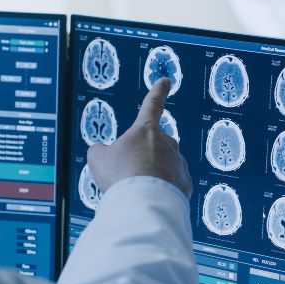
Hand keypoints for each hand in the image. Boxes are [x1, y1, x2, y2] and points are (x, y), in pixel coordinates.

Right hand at [87, 78, 192, 197]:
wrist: (143, 202)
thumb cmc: (120, 175)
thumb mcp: (98, 158)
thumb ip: (100, 151)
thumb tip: (103, 153)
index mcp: (146, 130)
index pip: (152, 105)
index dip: (158, 92)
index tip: (166, 81)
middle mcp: (167, 143)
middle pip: (153, 147)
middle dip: (142, 159)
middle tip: (127, 176)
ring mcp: (179, 163)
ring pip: (163, 167)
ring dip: (151, 177)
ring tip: (137, 191)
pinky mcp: (185, 184)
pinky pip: (172, 185)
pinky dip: (161, 191)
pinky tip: (150, 199)